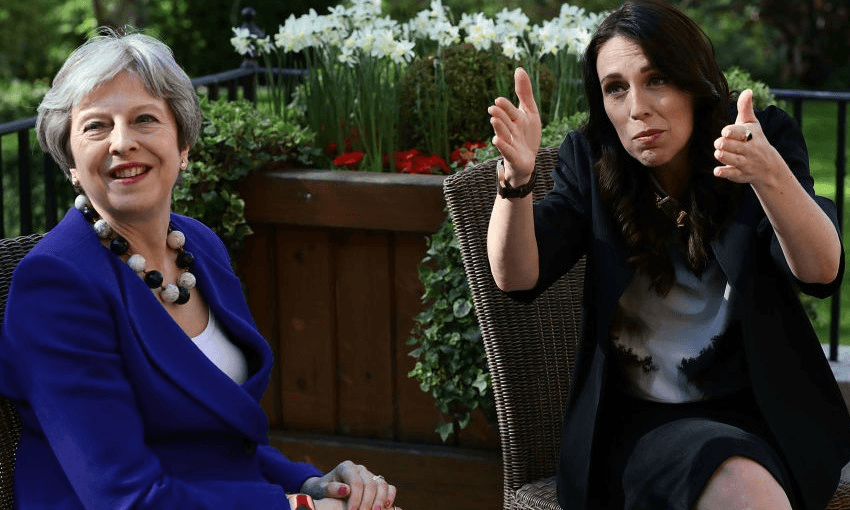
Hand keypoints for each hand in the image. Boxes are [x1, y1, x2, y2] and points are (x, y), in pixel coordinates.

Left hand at [300, 460, 398, 509]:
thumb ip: (331, 489)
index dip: (356, 498)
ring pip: (381, 484)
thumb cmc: (323, 490)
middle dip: (368, 502)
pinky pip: (388, 487)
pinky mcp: (377, 483)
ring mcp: (370, 475)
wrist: (327, 490)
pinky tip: (386, 507)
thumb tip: (346, 489)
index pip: (356, 482)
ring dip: (380, 500)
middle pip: (370, 484)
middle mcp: (360, 469)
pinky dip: (390, 496)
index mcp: (347, 467)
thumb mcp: (321, 490)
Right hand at [488, 67, 541, 185]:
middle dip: (500, 115)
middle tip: (493, 109)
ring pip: (504, 135)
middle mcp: (510, 130)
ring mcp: (510, 144)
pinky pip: (507, 151)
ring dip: (499, 128)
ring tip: (494, 121)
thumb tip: (518, 68)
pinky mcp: (513, 156)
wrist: (528, 160)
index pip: (509, 110)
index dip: (505, 106)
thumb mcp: (530, 111)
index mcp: (514, 118)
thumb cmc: (526, 135)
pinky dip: (502, 146)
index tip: (499, 100)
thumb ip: (524, 92)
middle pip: (505, 121)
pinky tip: (496, 141)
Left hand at [713, 89, 784, 185]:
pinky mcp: (740, 175)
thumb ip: (745, 108)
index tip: (725, 131)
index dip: (732, 132)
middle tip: (719, 143)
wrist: (768, 166)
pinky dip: (724, 173)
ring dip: (723, 157)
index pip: (742, 133)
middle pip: (736, 147)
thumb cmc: (754, 139)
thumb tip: (747, 90)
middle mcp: (749, 150)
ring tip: (718, 152)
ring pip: (733, 160)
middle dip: (725, 144)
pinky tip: (717, 171)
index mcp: (751, 135)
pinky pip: (732, 175)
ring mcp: (745, 163)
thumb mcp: (752, 124)